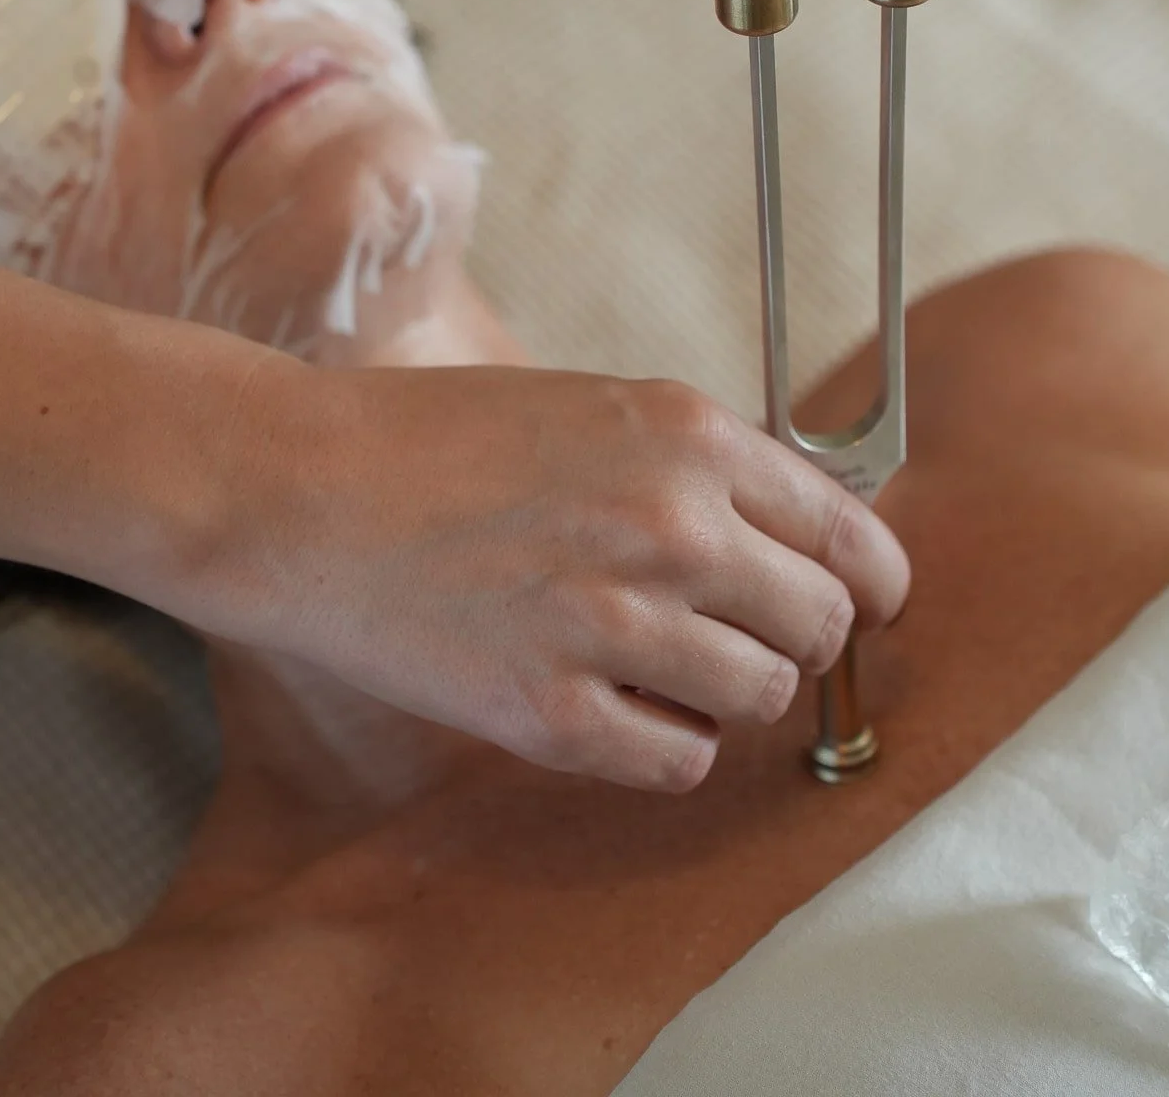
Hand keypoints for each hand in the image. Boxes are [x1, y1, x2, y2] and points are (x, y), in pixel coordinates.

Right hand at [163, 357, 909, 791]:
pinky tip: (621, 712)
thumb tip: (783, 534)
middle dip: (796, 638)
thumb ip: (691, 465)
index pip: (851, 534)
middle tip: (747, 640)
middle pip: (821, 624)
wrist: (298, 485)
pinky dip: (668, 746)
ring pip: (761, 699)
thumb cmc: (433, 435)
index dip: (869, 580)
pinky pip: (680, 763)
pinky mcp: (550, 712)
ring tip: (668, 670)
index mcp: (688, 435)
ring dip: (731, 694)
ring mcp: (614, 622)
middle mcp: (672, 525)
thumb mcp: (588, 405)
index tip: (861, 604)